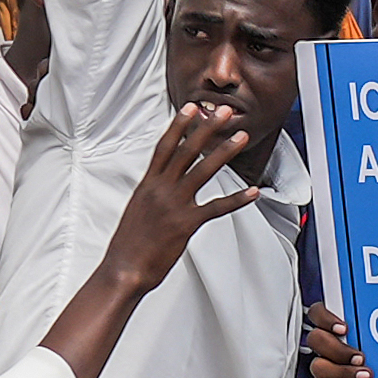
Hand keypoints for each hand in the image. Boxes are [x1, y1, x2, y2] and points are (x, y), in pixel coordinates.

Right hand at [98, 102, 259, 293]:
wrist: (123, 269)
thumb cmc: (129, 244)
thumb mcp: (137, 209)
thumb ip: (152, 192)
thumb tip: (162, 183)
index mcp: (147, 184)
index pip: (164, 147)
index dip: (179, 125)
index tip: (191, 108)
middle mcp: (161, 189)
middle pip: (186, 150)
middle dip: (207, 128)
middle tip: (223, 111)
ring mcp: (174, 205)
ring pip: (203, 171)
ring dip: (225, 152)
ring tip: (241, 136)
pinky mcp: (186, 224)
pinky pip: (217, 208)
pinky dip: (237, 199)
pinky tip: (253, 192)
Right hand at [304, 303, 365, 377]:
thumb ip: (377, 328)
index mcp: (334, 330)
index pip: (317, 313)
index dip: (325, 318)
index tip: (345, 328)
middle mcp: (325, 348)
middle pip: (315, 339)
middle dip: (338, 348)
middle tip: (360, 357)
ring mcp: (323, 370)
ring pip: (318, 366)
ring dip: (342, 371)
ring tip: (365, 375)